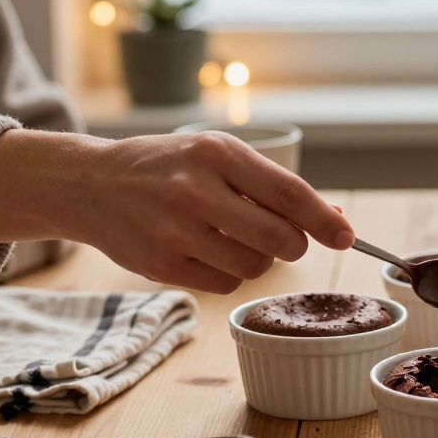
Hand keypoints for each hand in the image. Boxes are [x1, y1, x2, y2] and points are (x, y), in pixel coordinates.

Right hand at [0, 130, 354, 293]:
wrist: (90, 184)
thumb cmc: (168, 168)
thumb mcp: (216, 156)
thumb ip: (270, 186)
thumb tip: (333, 220)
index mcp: (216, 153)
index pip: (288, 192)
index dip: (323, 219)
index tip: (347, 237)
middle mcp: (195, 190)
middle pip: (279, 239)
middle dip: (292, 244)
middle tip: (282, 239)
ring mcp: (174, 230)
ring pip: (254, 266)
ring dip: (256, 258)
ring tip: (227, 236)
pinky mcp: (160, 264)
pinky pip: (224, 283)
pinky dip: (226, 273)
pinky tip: (203, 251)